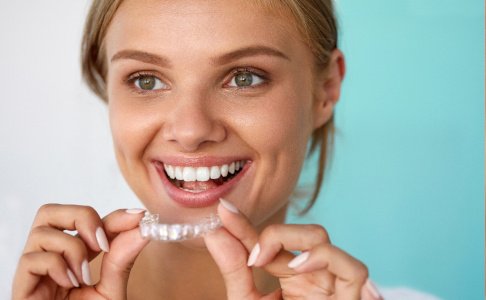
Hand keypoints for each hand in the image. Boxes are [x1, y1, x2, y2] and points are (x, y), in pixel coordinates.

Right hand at [12, 204, 148, 299]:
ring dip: (72, 248)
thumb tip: (142, 227)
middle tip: (102, 243)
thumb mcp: (111, 289)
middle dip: (81, 217)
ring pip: (42, 231)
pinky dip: (56, 267)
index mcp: (74, 257)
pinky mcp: (21, 288)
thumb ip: (122, 259)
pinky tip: (69, 285)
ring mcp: (34, 272)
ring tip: (84, 277)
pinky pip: (31, 259)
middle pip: (51, 212)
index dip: (112, 215)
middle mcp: (51, 259)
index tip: (138, 217)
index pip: (87, 222)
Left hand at [204, 199, 382, 299]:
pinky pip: (352, 268)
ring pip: (323, 240)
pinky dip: (325, 259)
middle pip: (299, 232)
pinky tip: (298, 267)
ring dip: (295, 240)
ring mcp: (330, 284)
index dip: (245, 225)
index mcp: (289, 275)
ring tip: (266, 261)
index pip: (268, 242)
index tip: (223, 212)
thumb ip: (234, 271)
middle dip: (272, 232)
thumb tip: (214, 233)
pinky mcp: (350, 299)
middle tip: (250, 255)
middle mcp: (312, 275)